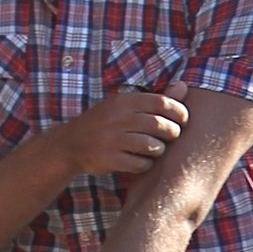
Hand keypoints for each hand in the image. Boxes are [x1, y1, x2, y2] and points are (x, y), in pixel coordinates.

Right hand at [59, 84, 188, 179]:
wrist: (69, 144)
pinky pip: (139, 164)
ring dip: (159, 149)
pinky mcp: (108, 159)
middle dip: (172, 132)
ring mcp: (111, 139)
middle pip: (158, 125)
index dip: (178, 111)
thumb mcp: (124, 106)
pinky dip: (146, 164)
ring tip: (156, 149)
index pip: (160, 102)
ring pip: (151, 146)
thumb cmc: (104, 123)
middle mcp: (117, 118)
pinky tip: (141, 161)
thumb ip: (154, 99)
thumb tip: (183, 86)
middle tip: (172, 136)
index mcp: (122, 101)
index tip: (183, 119)